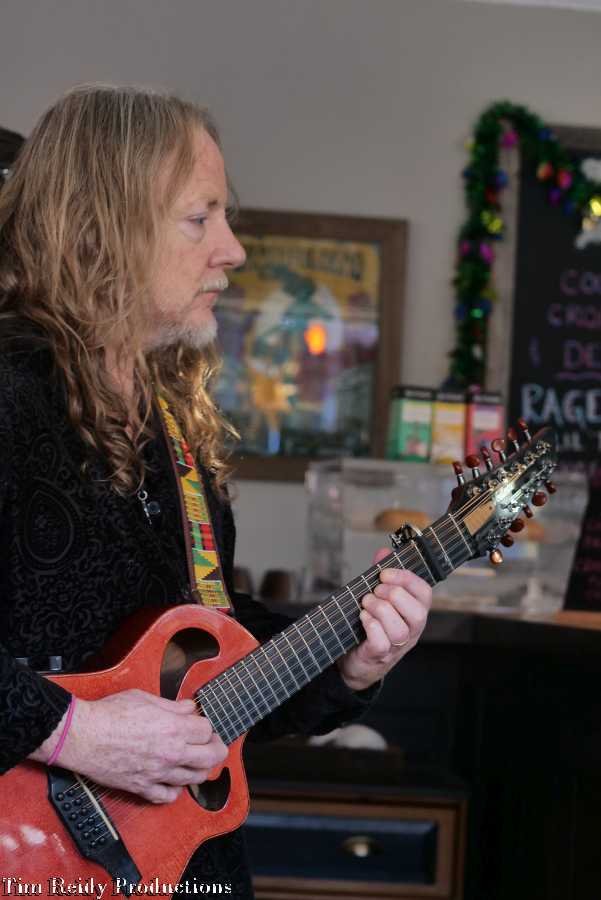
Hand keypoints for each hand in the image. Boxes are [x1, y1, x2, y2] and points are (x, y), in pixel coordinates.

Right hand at [29, 689, 227, 803]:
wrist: (83, 736)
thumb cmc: (110, 714)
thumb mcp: (145, 698)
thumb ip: (172, 706)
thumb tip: (189, 708)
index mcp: (173, 727)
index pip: (207, 730)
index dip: (206, 725)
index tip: (201, 724)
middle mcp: (171, 752)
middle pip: (211, 757)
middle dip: (216, 749)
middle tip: (212, 744)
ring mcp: (158, 773)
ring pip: (194, 778)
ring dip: (199, 769)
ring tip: (195, 761)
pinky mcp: (142, 787)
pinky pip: (168, 797)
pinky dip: (175, 791)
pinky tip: (173, 781)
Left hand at [337, 548, 431, 691]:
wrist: (358, 659)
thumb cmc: (372, 624)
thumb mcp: (380, 597)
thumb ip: (383, 576)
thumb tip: (383, 552)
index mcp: (416, 611)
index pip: (424, 592)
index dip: (406, 579)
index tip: (384, 573)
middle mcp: (412, 630)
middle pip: (416, 612)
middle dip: (393, 594)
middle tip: (375, 591)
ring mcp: (397, 645)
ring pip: (399, 628)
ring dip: (379, 609)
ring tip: (366, 603)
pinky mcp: (380, 655)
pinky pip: (381, 641)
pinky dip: (370, 625)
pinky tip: (363, 617)